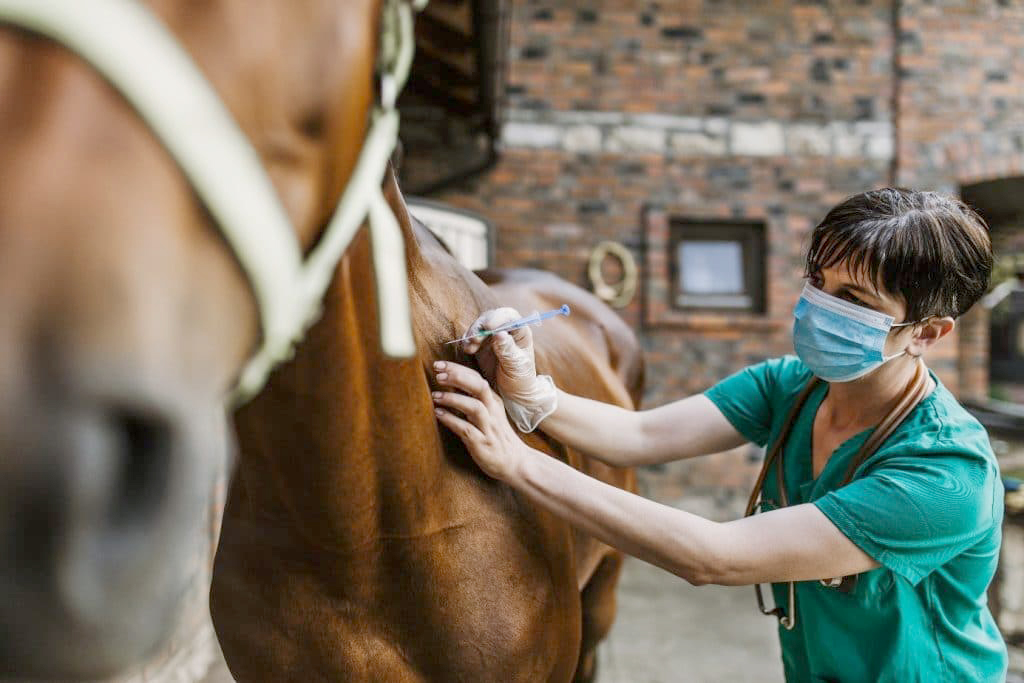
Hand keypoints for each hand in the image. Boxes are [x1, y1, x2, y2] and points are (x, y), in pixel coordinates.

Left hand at [432, 361, 529, 481]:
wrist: (514, 462)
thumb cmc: (496, 436)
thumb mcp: (488, 413)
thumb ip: (472, 399)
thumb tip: (449, 383)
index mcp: (493, 401)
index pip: (477, 378)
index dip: (458, 369)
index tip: (439, 364)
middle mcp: (493, 411)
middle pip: (479, 387)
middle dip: (458, 377)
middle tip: (438, 373)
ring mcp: (489, 428)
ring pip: (474, 407)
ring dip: (454, 399)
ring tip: (435, 396)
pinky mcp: (483, 444)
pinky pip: (467, 430)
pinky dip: (452, 421)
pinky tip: (439, 414)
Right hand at [461, 308, 537, 401]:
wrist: (511, 393)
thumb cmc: (520, 379)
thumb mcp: (516, 366)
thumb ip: (507, 349)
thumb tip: (499, 333)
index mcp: (520, 331)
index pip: (509, 316)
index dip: (498, 318)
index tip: (488, 327)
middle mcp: (506, 330)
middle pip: (491, 318)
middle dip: (480, 326)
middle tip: (474, 339)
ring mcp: (492, 336)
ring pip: (479, 326)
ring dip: (472, 334)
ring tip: (469, 348)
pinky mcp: (480, 344)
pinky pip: (471, 337)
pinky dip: (466, 341)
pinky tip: (467, 350)